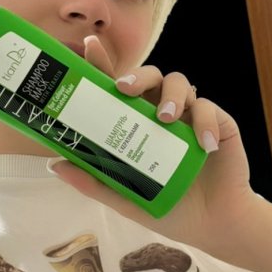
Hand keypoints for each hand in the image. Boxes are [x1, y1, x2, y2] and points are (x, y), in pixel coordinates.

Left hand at [50, 36, 258, 259]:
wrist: (212, 224)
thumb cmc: (167, 207)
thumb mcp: (125, 197)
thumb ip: (94, 181)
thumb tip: (54, 164)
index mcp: (136, 122)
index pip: (118, 88)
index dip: (103, 64)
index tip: (89, 47)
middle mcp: (161, 112)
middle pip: (149, 76)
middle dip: (137, 75)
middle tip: (125, 88)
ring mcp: (189, 116)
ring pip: (179, 82)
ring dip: (171, 95)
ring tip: (165, 118)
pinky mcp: (217, 123)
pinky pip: (209, 109)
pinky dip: (205, 123)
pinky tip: (204, 146)